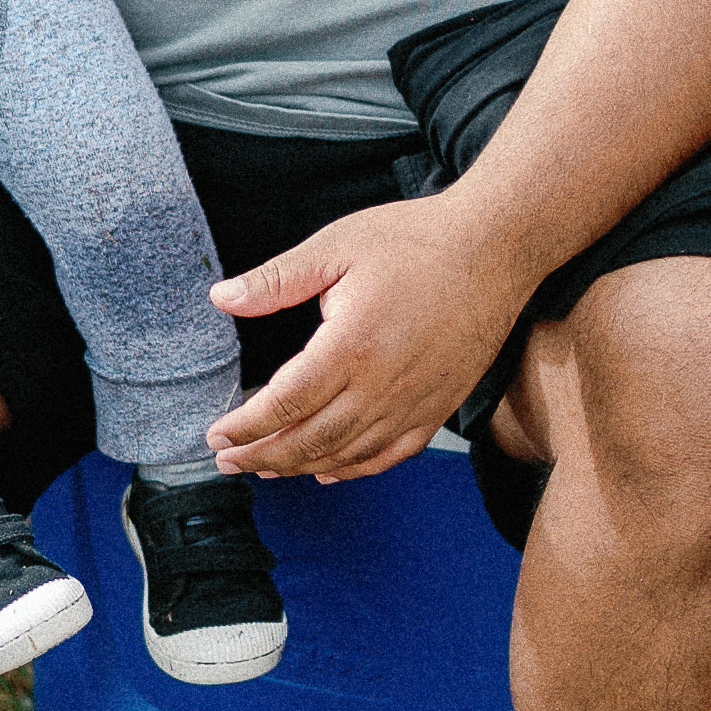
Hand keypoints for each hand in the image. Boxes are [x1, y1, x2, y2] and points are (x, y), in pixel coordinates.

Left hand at [206, 195, 532, 480]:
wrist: (495, 247)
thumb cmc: (415, 240)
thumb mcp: (335, 246)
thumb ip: (275, 280)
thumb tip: (220, 298)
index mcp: (350, 347)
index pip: (283, 403)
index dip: (245, 426)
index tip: (216, 436)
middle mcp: (381, 386)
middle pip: (309, 440)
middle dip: (262, 455)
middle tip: (227, 461)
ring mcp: (414, 402)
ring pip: (346, 454)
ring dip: (300, 466)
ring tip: (265, 467)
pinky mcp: (440, 406)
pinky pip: (392, 453)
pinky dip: (355, 468)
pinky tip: (329, 470)